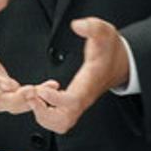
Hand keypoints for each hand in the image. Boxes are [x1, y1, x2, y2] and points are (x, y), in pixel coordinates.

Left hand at [29, 17, 129, 133]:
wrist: (120, 62)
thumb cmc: (110, 49)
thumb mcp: (105, 32)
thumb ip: (92, 26)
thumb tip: (77, 25)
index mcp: (89, 84)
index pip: (72, 101)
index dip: (55, 99)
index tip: (41, 89)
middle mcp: (82, 99)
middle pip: (63, 122)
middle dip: (42, 113)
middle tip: (31, 95)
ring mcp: (77, 104)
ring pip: (59, 124)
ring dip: (41, 115)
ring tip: (32, 96)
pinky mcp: (72, 105)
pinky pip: (57, 120)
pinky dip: (44, 113)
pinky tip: (38, 97)